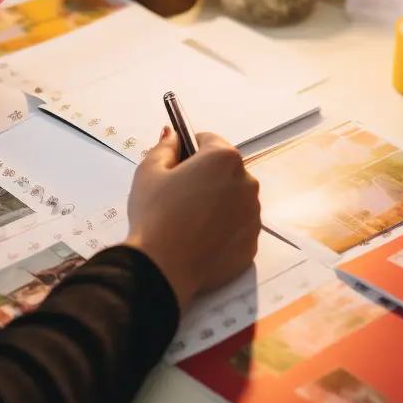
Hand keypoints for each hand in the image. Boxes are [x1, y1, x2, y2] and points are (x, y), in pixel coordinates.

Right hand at [123, 128, 260, 311]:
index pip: (209, 140)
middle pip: (225, 170)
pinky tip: (200, 239)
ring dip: (218, 203)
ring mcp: (253, 215)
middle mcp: (247, 182)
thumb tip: (173, 135)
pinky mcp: (252, 242)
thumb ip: (165, 147)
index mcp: (223, 159)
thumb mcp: (149, 172)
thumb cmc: (155, 214)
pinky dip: (223, 229)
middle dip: (206, 177)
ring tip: (189, 220)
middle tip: (179, 196)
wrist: (163, 268)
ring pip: (234, 199)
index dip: (190, 150)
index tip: (177, 164)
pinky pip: (238, 227)